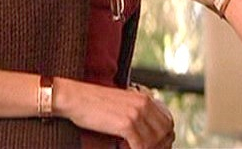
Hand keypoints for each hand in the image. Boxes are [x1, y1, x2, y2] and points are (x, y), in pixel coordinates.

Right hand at [58, 79, 174, 148]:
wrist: (74, 98)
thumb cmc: (93, 104)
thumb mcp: (121, 105)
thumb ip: (136, 114)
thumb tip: (147, 133)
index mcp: (144, 98)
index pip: (168, 122)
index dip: (165, 138)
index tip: (157, 147)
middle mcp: (144, 103)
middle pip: (165, 132)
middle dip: (159, 146)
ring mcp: (136, 113)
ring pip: (154, 142)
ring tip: (128, 148)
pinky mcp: (126, 124)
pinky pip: (141, 146)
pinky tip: (121, 148)